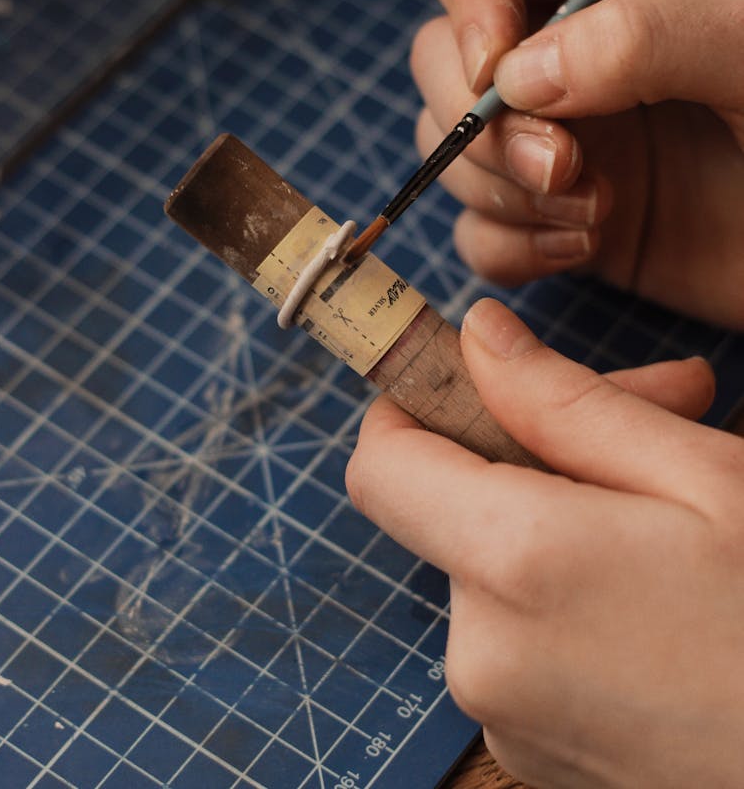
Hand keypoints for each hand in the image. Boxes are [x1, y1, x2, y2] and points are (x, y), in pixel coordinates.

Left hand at [346, 298, 743, 788]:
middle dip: (539, 447)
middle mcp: (483, 650)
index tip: (466, 376)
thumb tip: (478, 336)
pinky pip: (517, 634)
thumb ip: (565, 401)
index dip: (412, 406)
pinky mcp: (531, 749)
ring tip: (673, 504)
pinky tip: (654, 580)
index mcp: (514, 565)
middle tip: (662, 408)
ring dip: (565, 515)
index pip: (382, 465)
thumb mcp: (701, 479)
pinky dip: (564, 589)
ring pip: (493, 567)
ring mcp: (504, 711)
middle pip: (455, 507)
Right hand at [407, 0, 743, 327]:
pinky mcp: (546, 216)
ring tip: (599, 212)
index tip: (496, 69)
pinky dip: (513, 248)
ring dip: (505, 192)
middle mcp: (558, 47)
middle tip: (568, 168)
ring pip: (446, 151)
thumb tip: (517, 78)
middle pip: (439, 59)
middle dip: (487, 127)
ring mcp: (547, 135)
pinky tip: (584, 249)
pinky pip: (477, 229)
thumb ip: (648, 40)